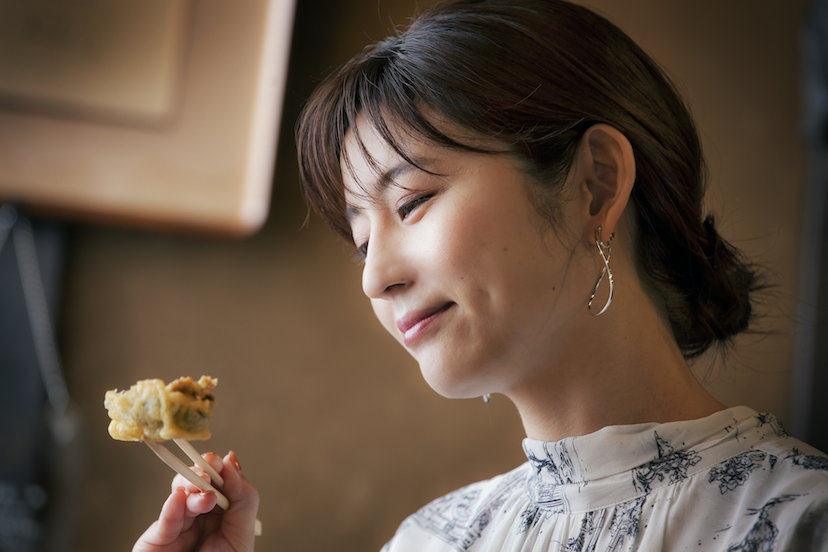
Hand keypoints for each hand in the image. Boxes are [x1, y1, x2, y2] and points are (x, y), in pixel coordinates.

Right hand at [133, 450, 258, 551]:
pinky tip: (180, 498)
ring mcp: (178, 525)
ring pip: (181, 494)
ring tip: (203, 493)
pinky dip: (173, 507)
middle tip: (209, 469)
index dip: (223, 470)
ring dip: (192, 488)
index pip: (222, 482)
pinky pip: (165, 519)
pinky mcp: (157, 539)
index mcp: (223, 515)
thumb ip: (243, 499)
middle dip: (205, 473)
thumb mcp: (241, 535)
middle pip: (199, 482)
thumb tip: (233, 461)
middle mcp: (200, 517)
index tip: (225, 461)